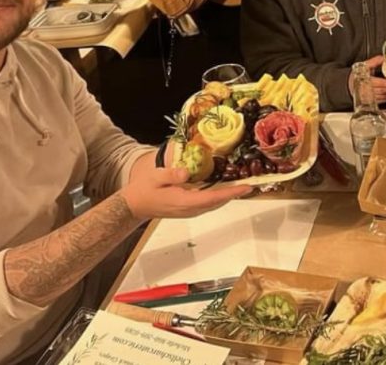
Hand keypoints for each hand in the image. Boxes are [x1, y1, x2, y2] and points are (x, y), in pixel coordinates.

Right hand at [120, 166, 253, 220]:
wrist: (135, 205)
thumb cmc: (145, 189)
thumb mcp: (155, 177)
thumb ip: (171, 174)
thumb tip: (186, 173)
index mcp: (183, 201)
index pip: (212, 197)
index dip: (230, 193)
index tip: (245, 187)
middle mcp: (190, 209)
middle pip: (217, 202)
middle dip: (234, 193)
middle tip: (251, 182)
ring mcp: (190, 211)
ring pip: (214, 204)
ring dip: (228, 195)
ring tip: (242, 184)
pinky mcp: (189, 209)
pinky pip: (208, 203)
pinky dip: (219, 196)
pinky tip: (224, 187)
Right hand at [348, 55, 385, 102]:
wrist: (351, 85)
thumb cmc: (358, 76)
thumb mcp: (364, 66)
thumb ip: (374, 61)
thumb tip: (384, 58)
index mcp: (362, 80)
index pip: (373, 83)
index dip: (381, 83)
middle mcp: (365, 90)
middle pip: (380, 90)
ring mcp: (369, 97)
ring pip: (382, 96)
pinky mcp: (373, 102)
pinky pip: (383, 100)